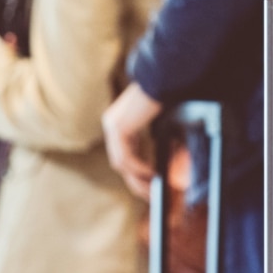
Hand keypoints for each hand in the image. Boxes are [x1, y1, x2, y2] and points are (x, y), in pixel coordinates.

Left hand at [102, 83, 162, 198]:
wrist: (160, 78)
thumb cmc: (161, 95)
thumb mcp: (152, 120)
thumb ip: (148, 138)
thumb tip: (156, 162)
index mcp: (118, 122)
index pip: (123, 154)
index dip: (136, 172)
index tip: (149, 183)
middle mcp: (112, 124)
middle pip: (120, 162)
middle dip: (135, 181)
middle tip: (150, 194)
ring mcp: (113, 126)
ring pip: (122, 163)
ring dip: (138, 179)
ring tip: (153, 189)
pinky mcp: (119, 128)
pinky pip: (128, 157)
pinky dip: (140, 169)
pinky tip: (153, 175)